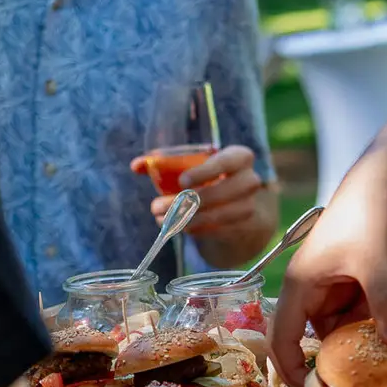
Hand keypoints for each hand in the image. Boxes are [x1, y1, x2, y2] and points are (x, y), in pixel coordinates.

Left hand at [133, 145, 267, 234]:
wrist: (236, 202)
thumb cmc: (207, 177)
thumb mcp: (191, 165)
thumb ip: (162, 163)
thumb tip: (136, 165)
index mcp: (239, 157)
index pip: (228, 161)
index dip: (206, 172)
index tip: (182, 181)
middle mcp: (250, 181)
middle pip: (223, 192)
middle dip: (188, 201)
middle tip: (157, 206)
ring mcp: (249, 205)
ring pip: (221, 214)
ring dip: (188, 219)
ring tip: (163, 220)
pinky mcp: (244, 227)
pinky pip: (220, 230)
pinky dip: (197, 229)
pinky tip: (179, 227)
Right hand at [267, 159, 386, 377]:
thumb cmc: (367, 214)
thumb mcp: (375, 262)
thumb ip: (384, 304)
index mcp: (299, 286)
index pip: (281, 338)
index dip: (289, 369)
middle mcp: (311, 291)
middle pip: (313, 339)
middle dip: (331, 364)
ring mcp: (333, 288)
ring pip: (339, 330)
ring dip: (356, 349)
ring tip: (378, 373)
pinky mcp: (354, 284)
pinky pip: (358, 317)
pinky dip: (371, 330)